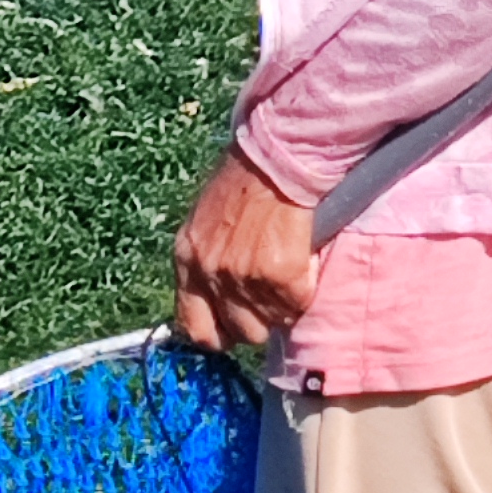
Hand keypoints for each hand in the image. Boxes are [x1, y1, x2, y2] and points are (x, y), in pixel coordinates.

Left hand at [173, 145, 319, 355]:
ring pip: (272, 322)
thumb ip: (206, 261)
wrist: (276, 158)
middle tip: (269, 293)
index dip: (217, 334)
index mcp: (187, 260)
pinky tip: (301, 258)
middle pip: (239, 334)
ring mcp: (245, 278)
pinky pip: (297, 304)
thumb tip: (219, 300)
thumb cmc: (244, 182)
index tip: (232, 328)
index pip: (193, 327)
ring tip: (286, 269)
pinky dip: (304, 287)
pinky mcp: (280, 276)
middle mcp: (211, 274)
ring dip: (283, 304)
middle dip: (257, 320)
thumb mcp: (204, 222)